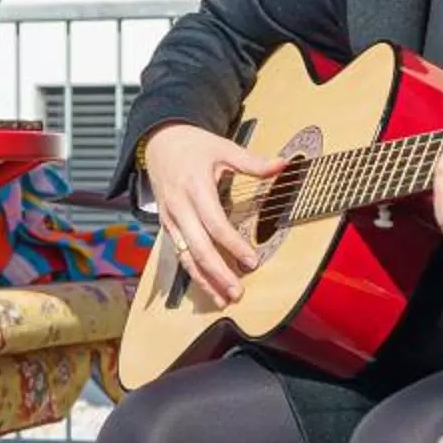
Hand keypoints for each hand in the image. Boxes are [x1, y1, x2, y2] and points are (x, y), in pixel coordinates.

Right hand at [141, 123, 286, 305]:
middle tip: (237, 292)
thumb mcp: (223, 147)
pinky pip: (180, 254)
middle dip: (218, 273)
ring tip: (223, 300)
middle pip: (198, 247)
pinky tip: (208, 288)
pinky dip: (194, 273)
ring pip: (186, 257)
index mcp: (194, 187)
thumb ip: (252, 162)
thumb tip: (283, 165)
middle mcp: (179, 207)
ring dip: (204, 280)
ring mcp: (170, 219)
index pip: (214, 223)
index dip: (233, 244)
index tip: (252, 261)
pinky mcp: (167, 226)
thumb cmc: (193, 146)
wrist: (159, 143)